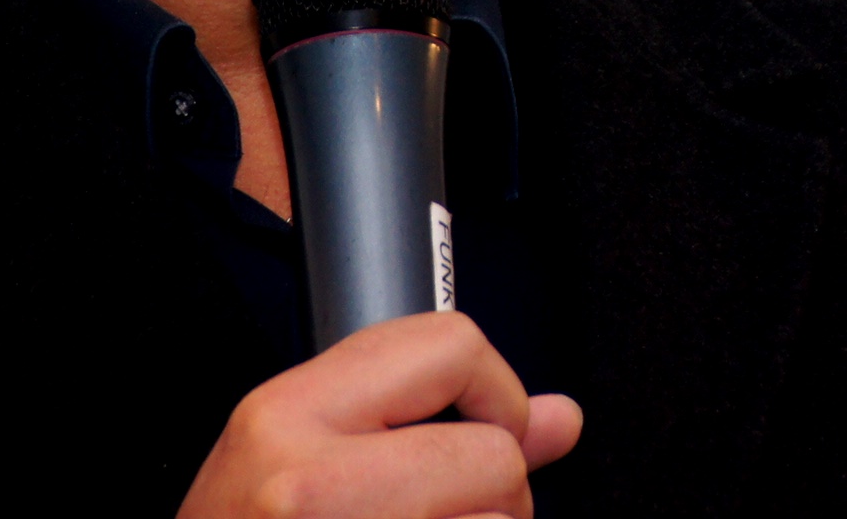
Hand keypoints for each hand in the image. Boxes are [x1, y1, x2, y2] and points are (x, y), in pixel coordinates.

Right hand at [178, 311, 581, 517]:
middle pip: (492, 455)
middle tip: (446, 517)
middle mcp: (308, 484)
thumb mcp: (300, 468)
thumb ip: (425, 425)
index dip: (495, 390)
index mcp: (286, 416)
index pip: (450, 345)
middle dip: (497, 495)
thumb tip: (560, 418)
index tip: (488, 429)